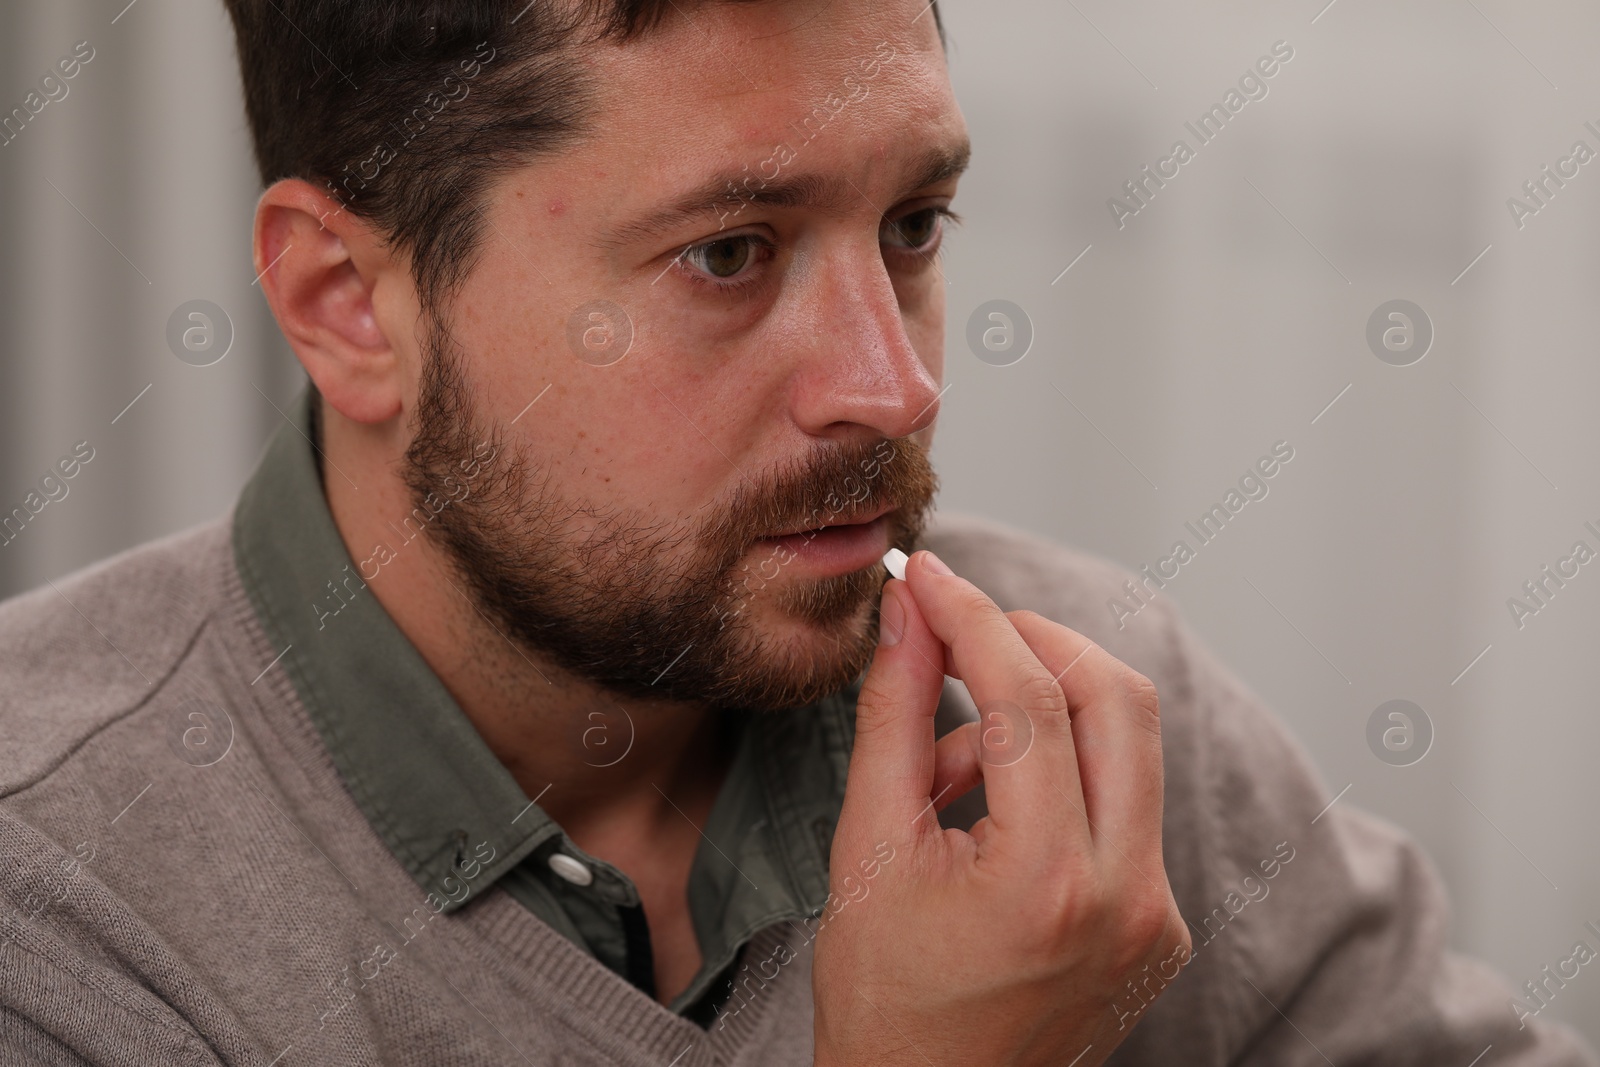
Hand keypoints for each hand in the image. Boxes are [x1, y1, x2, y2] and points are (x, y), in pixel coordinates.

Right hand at [811, 550, 1189, 1066]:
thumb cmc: (884, 1001)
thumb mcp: (869, 851)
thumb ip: (893, 718)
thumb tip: (906, 615)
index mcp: (1046, 884)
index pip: (1026, 701)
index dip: (971, 619)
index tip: (930, 577)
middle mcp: (1128, 898)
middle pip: (1117, 699)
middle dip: (1037, 641)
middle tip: (961, 629)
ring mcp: (1156, 915)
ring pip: (1129, 745)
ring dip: (1046, 709)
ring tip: (953, 759)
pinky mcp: (1158, 922)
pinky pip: (1123, 804)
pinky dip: (1061, 774)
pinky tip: (990, 810)